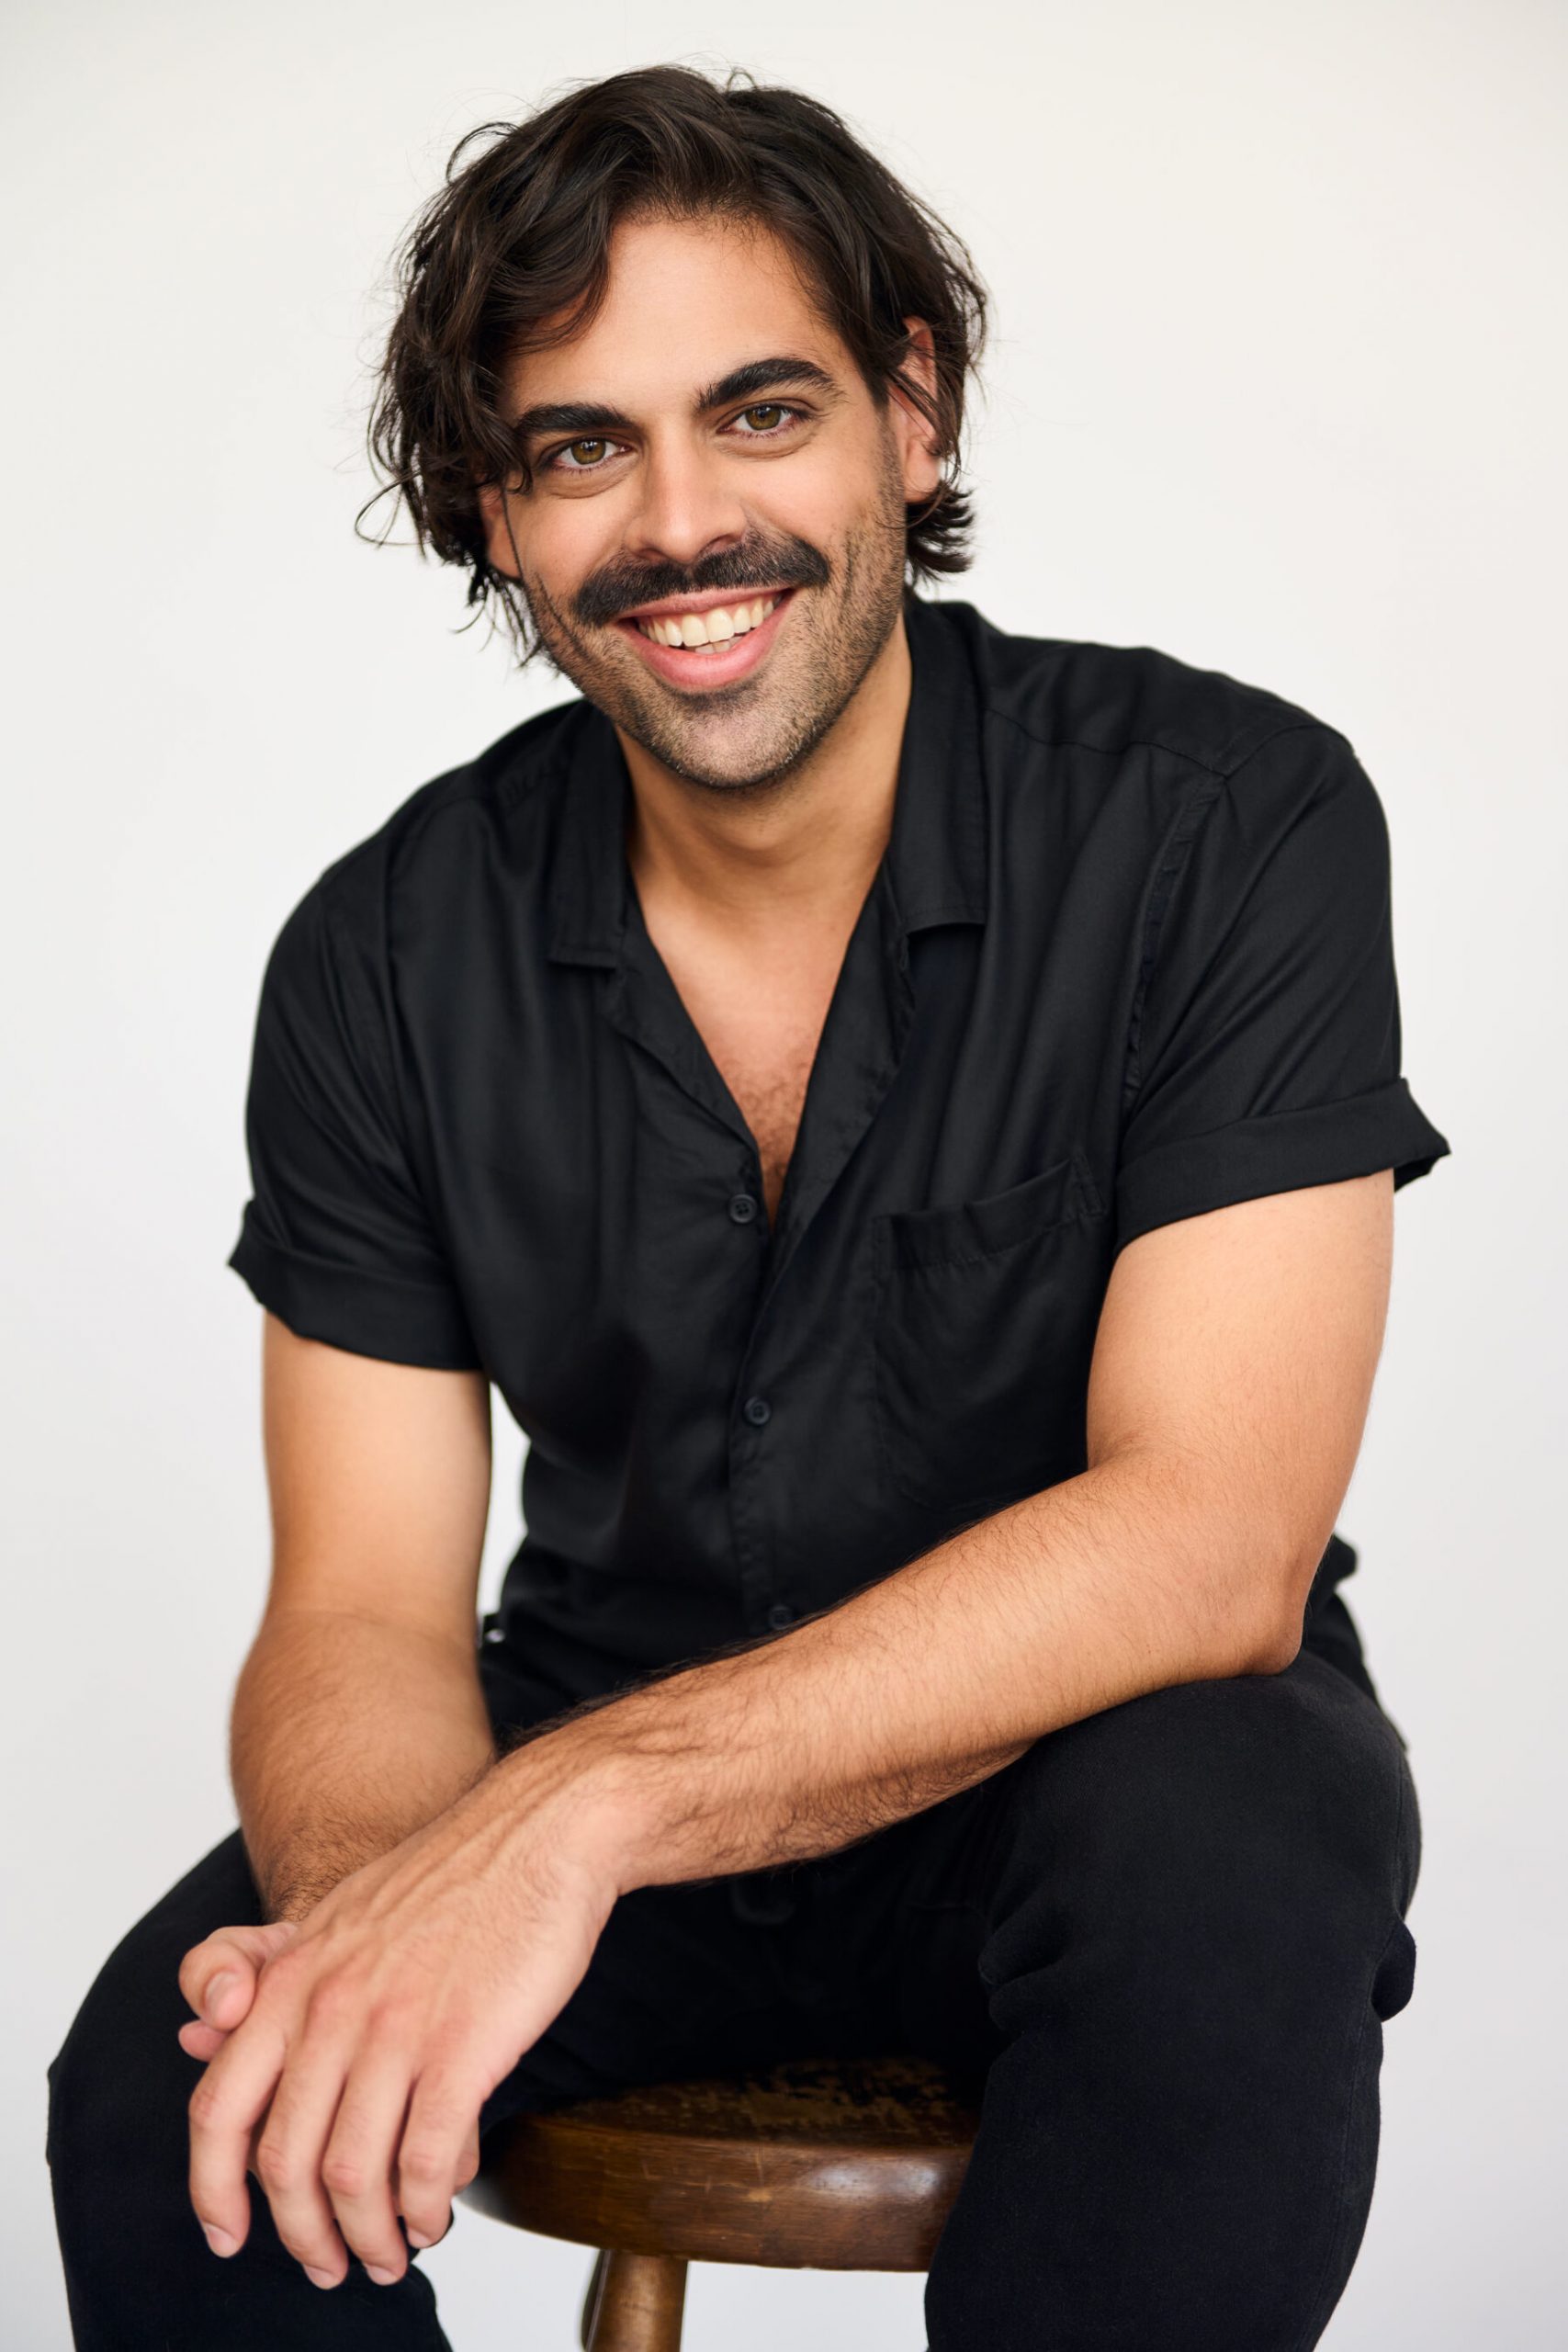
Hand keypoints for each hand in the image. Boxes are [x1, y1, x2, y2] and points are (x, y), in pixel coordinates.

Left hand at [186, 1749, 620, 2291]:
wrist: (539, 1828)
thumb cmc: (448, 1879)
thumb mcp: (337, 1917)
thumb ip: (267, 1981)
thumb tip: (195, 2039)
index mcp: (290, 1978)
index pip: (219, 2108)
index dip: (213, 2189)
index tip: (227, 2235)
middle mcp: (329, 2006)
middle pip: (283, 2162)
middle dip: (302, 2236)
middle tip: (330, 2267)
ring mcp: (394, 2027)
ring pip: (353, 2177)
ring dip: (370, 2237)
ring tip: (393, 2254)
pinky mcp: (463, 2044)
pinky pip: (426, 2160)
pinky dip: (426, 2207)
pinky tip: (436, 2212)